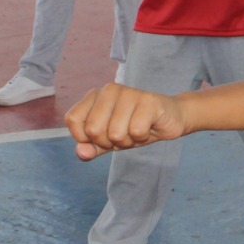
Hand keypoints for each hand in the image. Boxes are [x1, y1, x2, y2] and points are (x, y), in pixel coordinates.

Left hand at [64, 84, 187, 159]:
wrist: (170, 119)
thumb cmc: (135, 127)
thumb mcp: (109, 141)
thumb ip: (92, 147)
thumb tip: (81, 153)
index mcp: (95, 95)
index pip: (73, 120)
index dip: (85, 137)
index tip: (101, 137)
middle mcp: (109, 90)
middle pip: (93, 129)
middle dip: (108, 142)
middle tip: (123, 135)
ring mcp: (129, 93)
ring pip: (115, 133)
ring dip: (127, 141)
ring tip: (136, 130)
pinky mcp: (148, 100)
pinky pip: (136, 131)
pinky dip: (142, 137)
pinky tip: (148, 127)